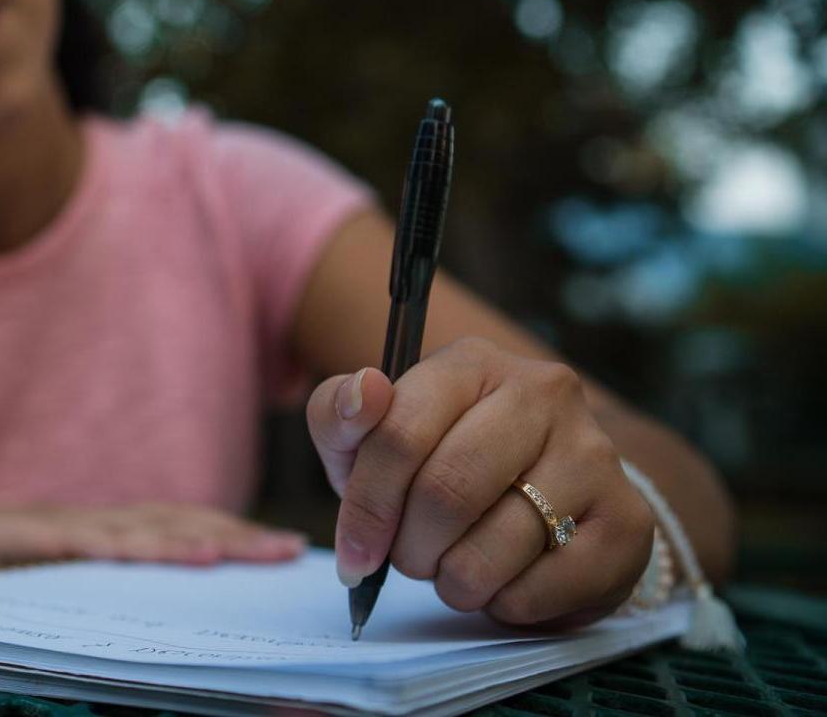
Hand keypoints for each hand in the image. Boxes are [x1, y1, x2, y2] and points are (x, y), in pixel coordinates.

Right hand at [0, 499, 307, 579]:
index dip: (227, 539)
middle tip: (292, 551)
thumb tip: (138, 628)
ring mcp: (61, 528)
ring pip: (148, 528)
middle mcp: (86, 525)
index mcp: (91, 538)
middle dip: (237, 537)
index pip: (173, 533)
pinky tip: (185, 554)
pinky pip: (97, 542)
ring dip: (207, 538)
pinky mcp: (31, 538)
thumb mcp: (35, 588)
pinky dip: (145, 547)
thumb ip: (82, 594)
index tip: (278, 552)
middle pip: (175, 524)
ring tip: (256, 552)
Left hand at [306, 336, 653, 627]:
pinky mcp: (627, 519)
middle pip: (447, 491)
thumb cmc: (440, 462)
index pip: (399, 432)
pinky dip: (506, 605)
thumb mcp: (371, 435)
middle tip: (410, 561)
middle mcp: (543, 392)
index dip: (367, 505)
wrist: (551, 492)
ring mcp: (594, 452)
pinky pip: (544, 587)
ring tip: (455, 572)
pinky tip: (503, 585)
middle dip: (411, 547)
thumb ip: (340, 413)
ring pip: (496, 546)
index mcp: (472, 363)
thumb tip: (364, 391)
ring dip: (456, 580)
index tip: (354, 553)